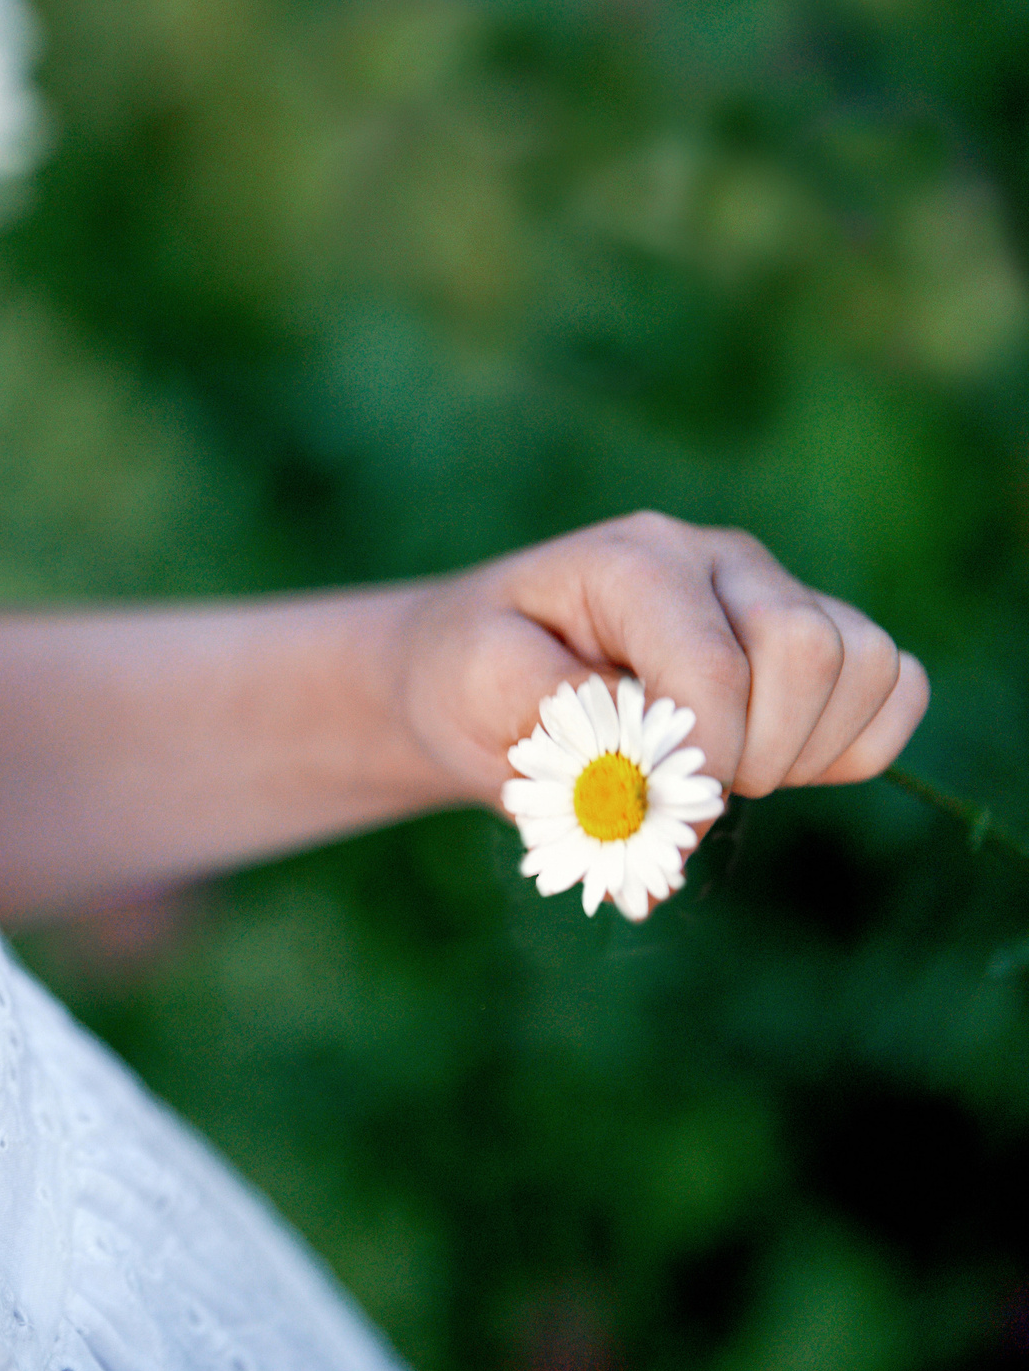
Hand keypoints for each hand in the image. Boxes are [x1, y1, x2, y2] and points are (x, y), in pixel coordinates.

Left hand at [398, 512, 928, 808]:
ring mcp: (771, 591)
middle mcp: (716, 558)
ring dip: (806, 750)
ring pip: (864, 663)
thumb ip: (567, 735)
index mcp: (632, 560)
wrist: (478, 670)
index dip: (701, 757)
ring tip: (720, 773)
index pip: (712, 661)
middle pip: (808, 650)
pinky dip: (853, 745)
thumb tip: (656, 806)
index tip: (654, 812)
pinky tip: (771, 761)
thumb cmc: (477, 678)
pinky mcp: (813, 634)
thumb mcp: (481, 694)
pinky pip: (895, 685)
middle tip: (683, 787)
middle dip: (755, 750)